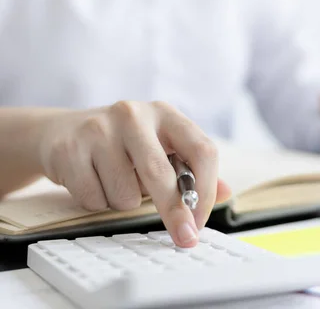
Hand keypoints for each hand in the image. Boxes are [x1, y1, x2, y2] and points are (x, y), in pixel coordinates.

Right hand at [37, 101, 229, 246]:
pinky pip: (95, 198)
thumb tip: (225, 193)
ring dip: (125, 202)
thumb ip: (192, 170)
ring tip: (115, 181)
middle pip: (162, 174)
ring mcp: (98, 129)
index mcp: (165, 114)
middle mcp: (133, 115)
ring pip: (126, 193)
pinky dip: (98, 201)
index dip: (206, 190)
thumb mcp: (161, 147)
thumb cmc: (123, 145)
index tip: (201, 219)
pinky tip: (94, 180)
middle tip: (185, 238)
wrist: (61, 132)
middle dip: (175, 213)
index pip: (202, 150)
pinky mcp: (69, 149)